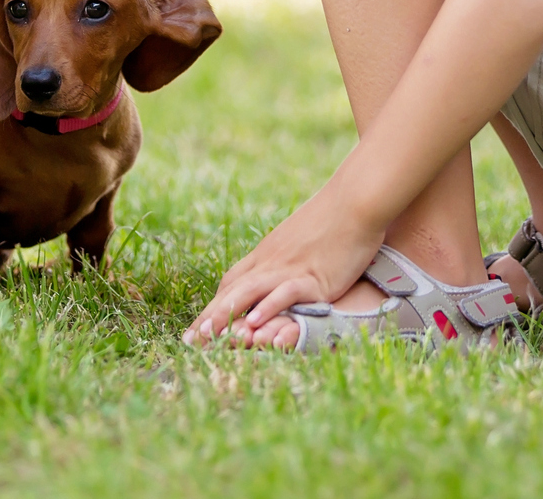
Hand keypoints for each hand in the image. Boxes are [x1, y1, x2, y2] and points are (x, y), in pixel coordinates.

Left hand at [183, 184, 383, 345]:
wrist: (354, 200)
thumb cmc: (334, 218)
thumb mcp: (300, 239)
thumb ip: (285, 256)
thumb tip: (278, 267)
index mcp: (267, 253)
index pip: (231, 283)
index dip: (213, 307)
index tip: (197, 329)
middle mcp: (271, 260)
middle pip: (232, 290)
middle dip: (209, 317)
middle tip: (188, 341)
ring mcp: (290, 267)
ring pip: (250, 291)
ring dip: (226, 314)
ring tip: (208, 336)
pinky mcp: (312, 274)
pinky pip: (285, 292)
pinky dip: (268, 307)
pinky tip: (255, 323)